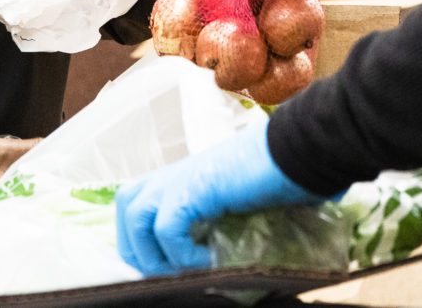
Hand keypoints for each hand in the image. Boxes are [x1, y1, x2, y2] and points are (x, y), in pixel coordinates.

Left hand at [116, 120, 319, 275]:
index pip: (137, 203)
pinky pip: (166, 228)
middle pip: (127, 207)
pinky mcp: (192, 188)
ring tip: (185, 269)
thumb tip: (217, 258)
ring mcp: (180, 178)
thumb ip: (218, 221)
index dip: (144, 238)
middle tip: (170, 271)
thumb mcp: (236, 204)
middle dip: (140, 247)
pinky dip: (181, 253)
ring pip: (136, 217)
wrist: (294, 151)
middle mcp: (174, 174)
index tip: (168, 266)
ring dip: (155, 252)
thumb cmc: (275, 176)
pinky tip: (209, 259)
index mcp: (181, 177)